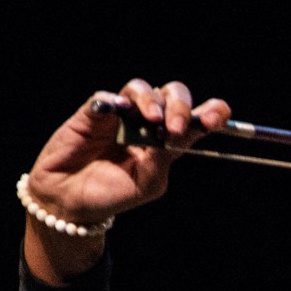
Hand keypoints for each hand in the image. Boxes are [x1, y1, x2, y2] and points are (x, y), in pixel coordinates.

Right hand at [21, 78, 230, 282]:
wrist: (71, 202)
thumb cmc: (112, 194)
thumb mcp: (147, 183)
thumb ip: (163, 158)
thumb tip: (175, 131)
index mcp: (167, 141)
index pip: (195, 119)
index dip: (210, 112)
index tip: (219, 115)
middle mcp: (146, 123)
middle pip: (171, 95)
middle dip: (180, 105)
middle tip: (177, 127)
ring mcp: (120, 115)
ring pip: (141, 89)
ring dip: (151, 100)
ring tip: (152, 120)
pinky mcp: (93, 112)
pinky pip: (106, 96)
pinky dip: (115, 100)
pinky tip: (120, 110)